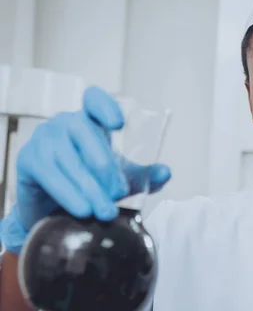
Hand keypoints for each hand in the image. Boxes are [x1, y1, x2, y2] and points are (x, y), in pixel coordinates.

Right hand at [0, 86, 170, 253]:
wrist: (52, 207)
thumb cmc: (91, 182)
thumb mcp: (121, 178)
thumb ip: (145, 176)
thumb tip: (166, 172)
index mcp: (91, 120)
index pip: (94, 99)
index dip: (105, 106)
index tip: (119, 124)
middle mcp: (65, 123)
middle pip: (83, 131)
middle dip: (103, 164)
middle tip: (119, 192)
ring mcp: (44, 139)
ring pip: (67, 158)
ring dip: (88, 187)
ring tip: (105, 211)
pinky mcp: (28, 160)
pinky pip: (49, 175)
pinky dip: (68, 194)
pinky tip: (83, 210)